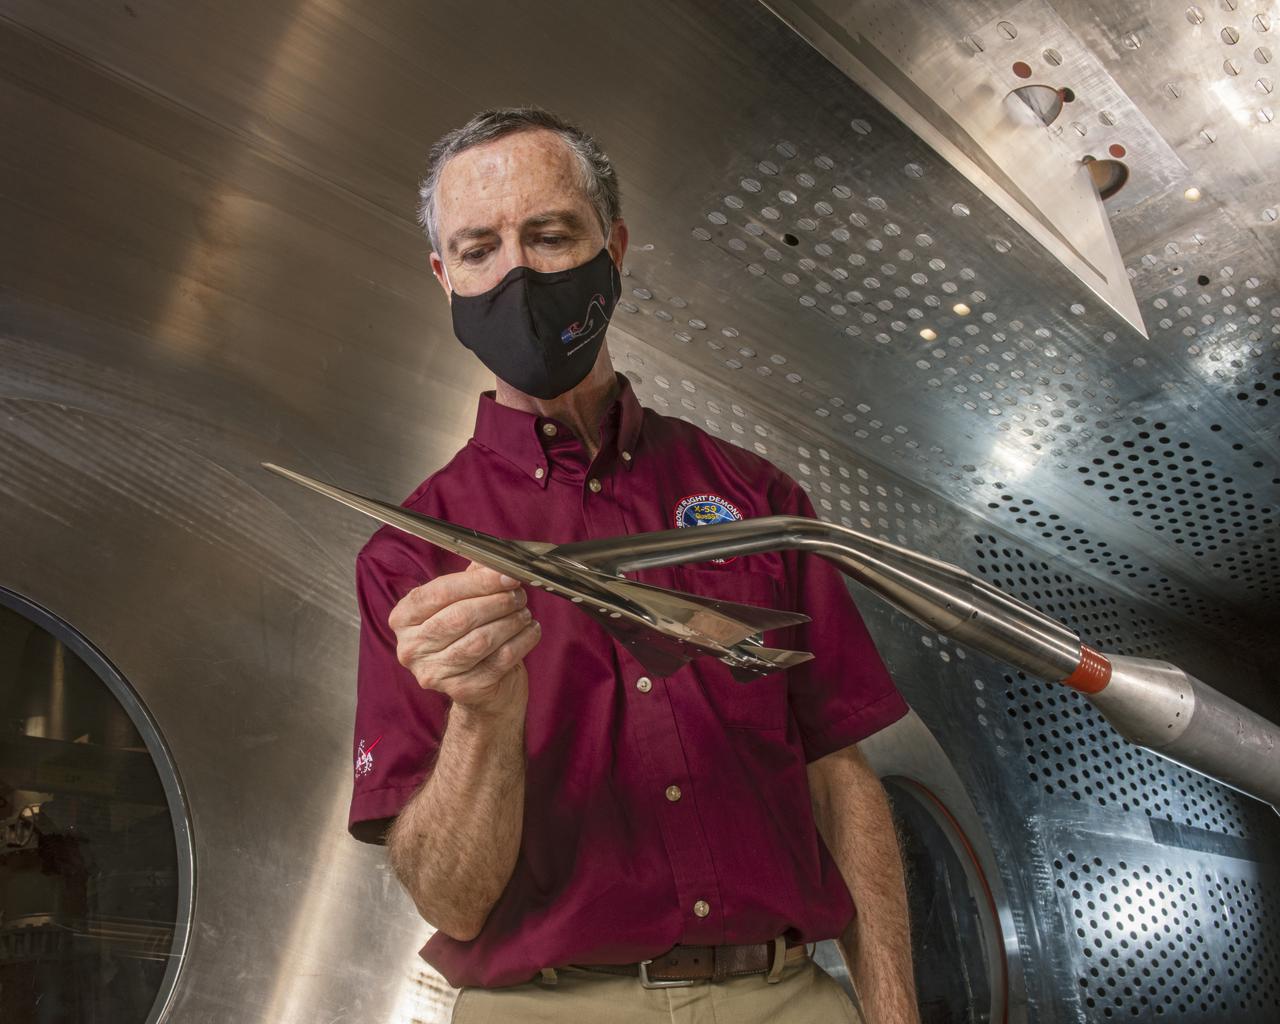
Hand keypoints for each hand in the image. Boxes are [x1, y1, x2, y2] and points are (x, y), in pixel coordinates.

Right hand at [388, 562, 539, 713]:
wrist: (479, 690)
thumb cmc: (468, 636)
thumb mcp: (462, 602)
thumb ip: (473, 579)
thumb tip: (495, 563)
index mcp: (403, 618)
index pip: (439, 593)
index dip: (477, 582)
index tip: (506, 575)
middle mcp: (411, 648)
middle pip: (460, 617)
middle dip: (497, 601)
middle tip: (518, 595)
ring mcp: (434, 672)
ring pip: (481, 640)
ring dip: (510, 621)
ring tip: (524, 612)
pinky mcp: (462, 690)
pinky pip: (499, 660)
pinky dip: (521, 641)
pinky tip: (530, 630)